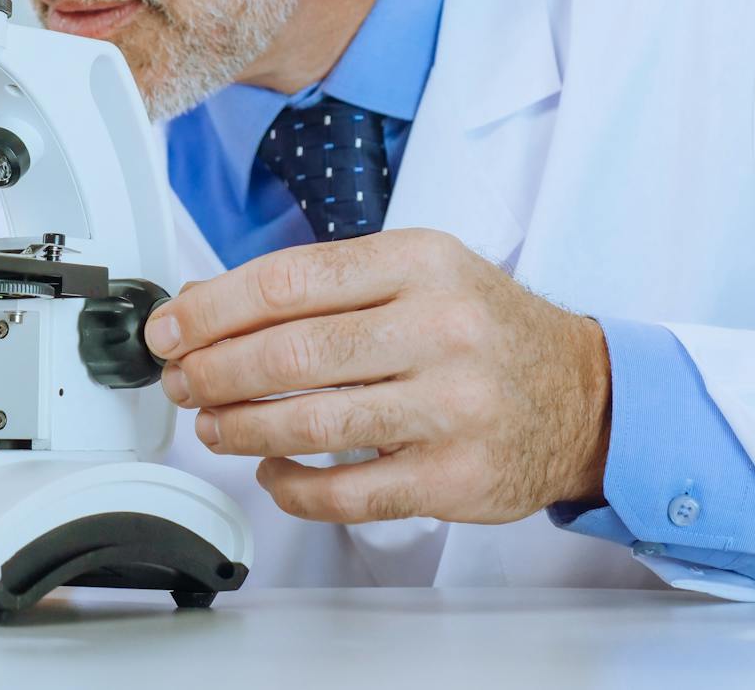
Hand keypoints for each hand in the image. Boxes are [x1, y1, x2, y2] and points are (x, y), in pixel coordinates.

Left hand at [143, 228, 610, 524]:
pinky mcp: (454, 477)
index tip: (170, 327)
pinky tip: (273, 472)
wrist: (583, 395)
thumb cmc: (484, 327)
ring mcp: (450, 407)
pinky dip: (292, 487)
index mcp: (421, 263)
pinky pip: (347, 492)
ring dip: (241, 429)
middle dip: (214, 371)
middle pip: (291, 354)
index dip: (213, 308)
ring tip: (214, 425)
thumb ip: (324, 285)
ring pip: (311, 425)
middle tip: (181, 381)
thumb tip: (210, 306)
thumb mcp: (420, 272)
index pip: (290, 281)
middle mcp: (439, 329)